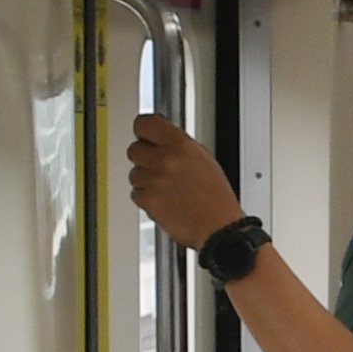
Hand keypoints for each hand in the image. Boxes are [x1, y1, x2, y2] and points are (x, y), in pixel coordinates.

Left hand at [127, 115, 244, 246]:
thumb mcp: (204, 160)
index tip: (144, 134)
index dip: (143, 130)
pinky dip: (146, 199)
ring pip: (134, 174)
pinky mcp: (149, 200)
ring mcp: (155, 180)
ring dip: (145, 181)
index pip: (146, 124)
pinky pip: (136, 194)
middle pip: (135, 149)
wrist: (218, 227)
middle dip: (144, 159)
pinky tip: (163, 202)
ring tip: (166, 190)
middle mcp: (166, 159)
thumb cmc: (216, 199)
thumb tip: (162, 141)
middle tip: (157, 169)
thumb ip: (180, 147)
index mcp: (181, 145)